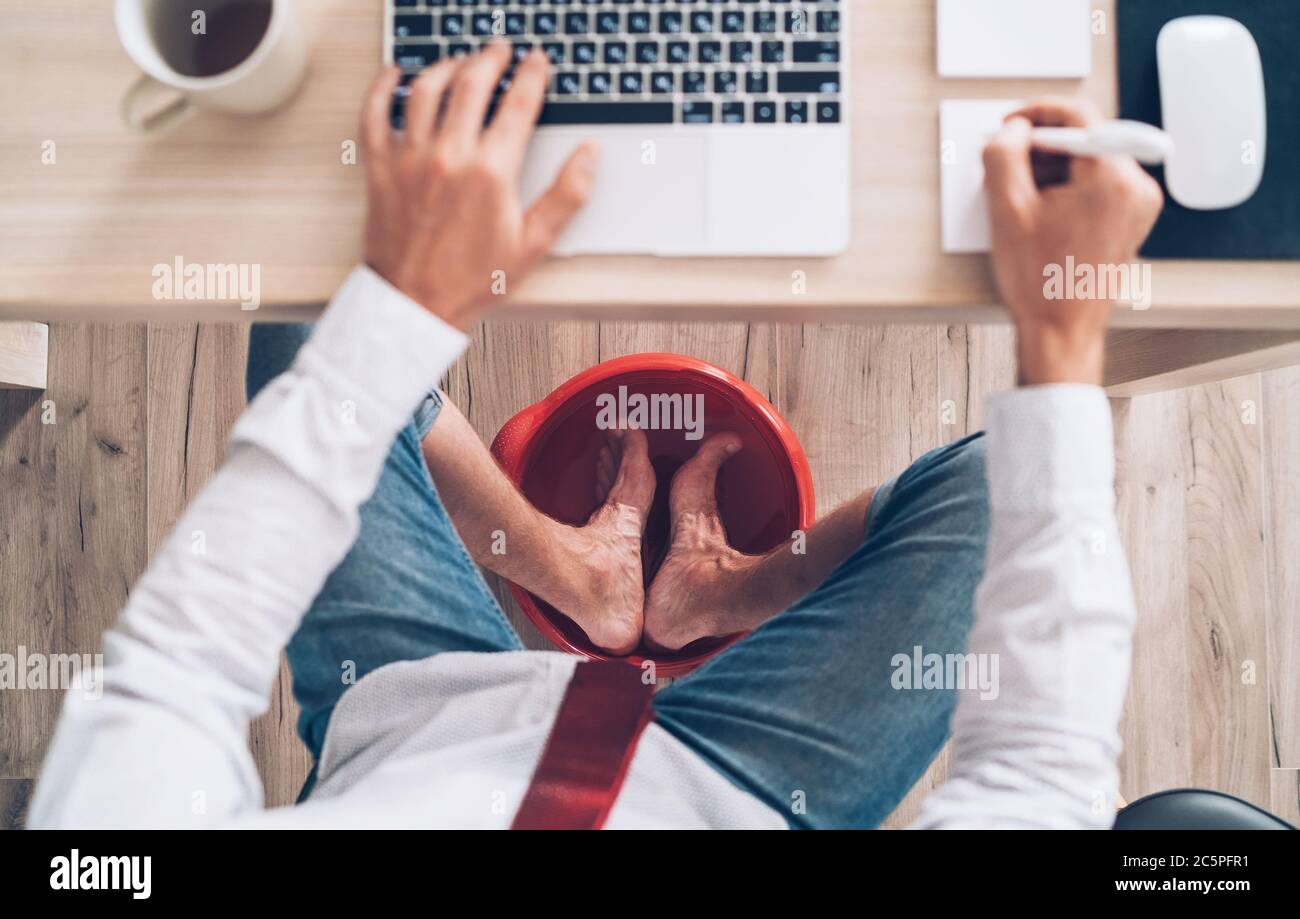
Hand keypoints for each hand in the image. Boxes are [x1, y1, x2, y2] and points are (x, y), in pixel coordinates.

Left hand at [360, 45, 598, 329]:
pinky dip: (382, 87)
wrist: (416, 306)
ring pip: (426, 88)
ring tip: (461, 61)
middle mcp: (448, 155)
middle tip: (500, 51)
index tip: (537, 62)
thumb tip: (589, 155)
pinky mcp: (380, 167)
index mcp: (491, 172)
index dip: (532, 76)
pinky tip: (393, 73)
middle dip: (491, 58)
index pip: (518, 104)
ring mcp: (410, 157)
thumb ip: (567, 195)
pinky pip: (375, 113)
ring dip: (447, 66)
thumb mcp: (534, 244)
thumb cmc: (473, 280)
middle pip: (472, 83)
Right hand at [983, 99, 1163, 384]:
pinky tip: (1043, 213)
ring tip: (1024, 200)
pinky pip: (1100, 184)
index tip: (1010, 123)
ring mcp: (1140, 204)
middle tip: (1008, 168)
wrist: (1061, 332)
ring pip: (1092, 161)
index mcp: (1111, 177)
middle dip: (1043, 148)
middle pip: (1086, 138)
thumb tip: (1011, 131)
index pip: (1078, 115)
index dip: (1036, 113)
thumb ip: (1003, 154)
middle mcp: (1136, 186)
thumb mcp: (1006, 210)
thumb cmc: (1039, 282)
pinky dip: (1071, 188)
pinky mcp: (1134, 219)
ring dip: (1055, 170)